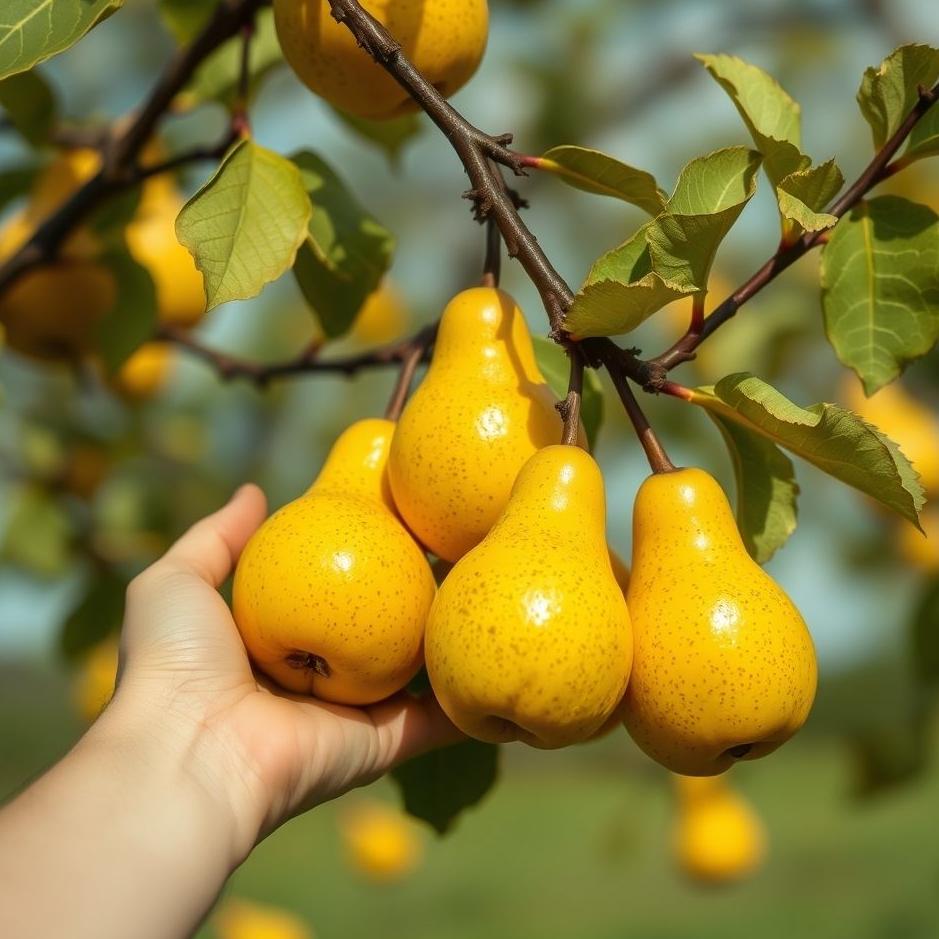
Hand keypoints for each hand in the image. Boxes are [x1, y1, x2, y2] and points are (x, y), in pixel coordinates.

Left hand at [105, 484, 459, 859]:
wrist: (190, 751)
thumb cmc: (176, 660)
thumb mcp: (176, 580)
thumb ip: (216, 537)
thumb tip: (255, 493)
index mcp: (271, 646)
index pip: (326, 594)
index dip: (356, 557)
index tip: (390, 519)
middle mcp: (316, 682)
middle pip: (375, 628)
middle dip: (410, 593)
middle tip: (448, 545)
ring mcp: (352, 715)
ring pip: (413, 671)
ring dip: (445, 636)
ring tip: (483, 584)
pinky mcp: (381, 745)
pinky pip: (436, 719)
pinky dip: (466, 694)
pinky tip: (495, 653)